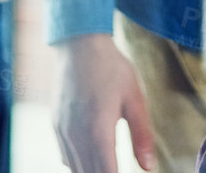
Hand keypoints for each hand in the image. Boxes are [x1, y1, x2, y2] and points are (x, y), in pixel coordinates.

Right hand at [53, 33, 154, 172]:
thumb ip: (142, 135)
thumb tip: (149, 168)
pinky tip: (93, 158)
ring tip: (110, 166)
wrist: (79, 45)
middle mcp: (76, 134)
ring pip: (75, 168)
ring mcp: (62, 131)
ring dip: (92, 170)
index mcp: (98, 129)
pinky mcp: (55, 125)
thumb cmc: (112, 69)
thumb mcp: (134, 98)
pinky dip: (79, 163)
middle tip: (119, 167)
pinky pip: (65, 157)